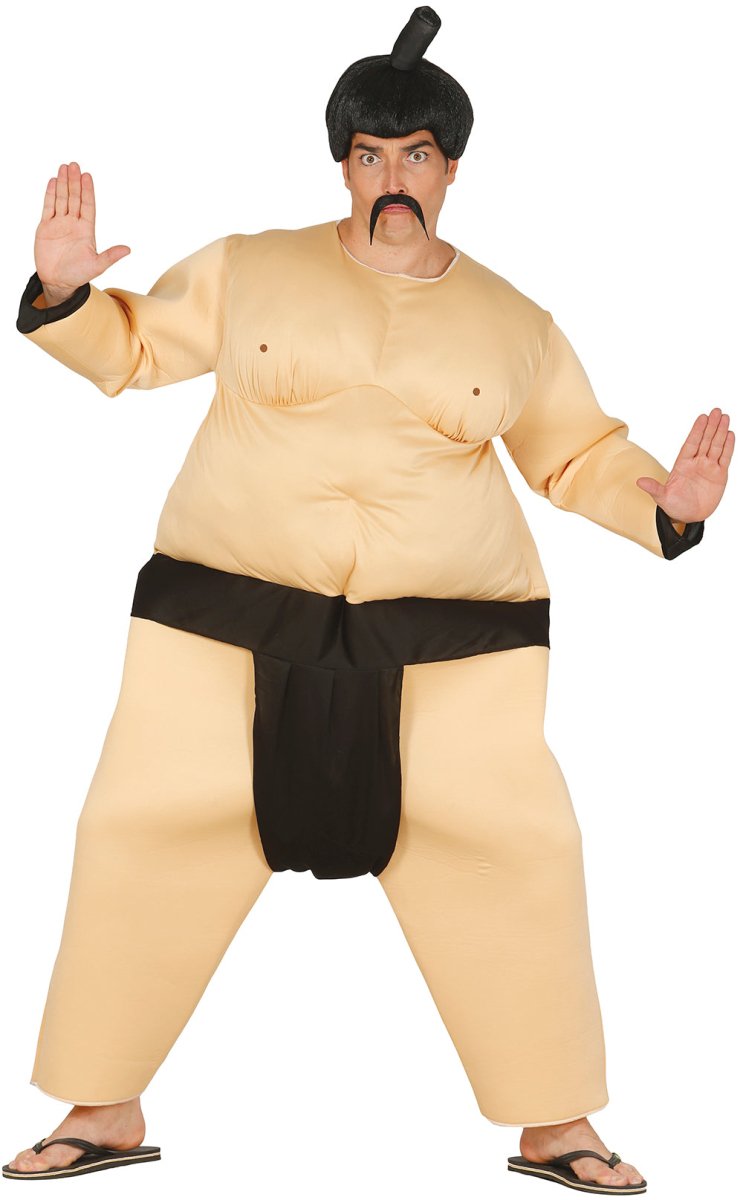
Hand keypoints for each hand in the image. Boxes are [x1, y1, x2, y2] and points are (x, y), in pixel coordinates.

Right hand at [34, 162, 130, 292]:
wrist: (58, 282)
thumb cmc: (78, 275)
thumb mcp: (97, 266)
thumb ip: (110, 256)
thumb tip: (128, 250)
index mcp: (86, 230)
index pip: (88, 206)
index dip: (87, 191)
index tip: (87, 176)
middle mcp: (73, 224)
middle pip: (74, 198)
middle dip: (74, 182)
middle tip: (74, 165)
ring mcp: (59, 224)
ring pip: (61, 199)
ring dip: (62, 183)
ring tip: (64, 168)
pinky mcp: (46, 227)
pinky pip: (48, 207)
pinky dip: (50, 195)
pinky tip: (52, 181)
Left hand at [635, 408, 734, 521]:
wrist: (688, 516)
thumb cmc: (674, 506)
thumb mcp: (662, 498)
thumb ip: (654, 488)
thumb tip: (639, 482)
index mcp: (682, 464)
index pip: (691, 443)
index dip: (697, 430)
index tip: (702, 417)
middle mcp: (696, 463)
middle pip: (705, 441)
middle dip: (711, 426)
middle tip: (717, 411)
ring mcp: (708, 468)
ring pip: (716, 446)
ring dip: (721, 432)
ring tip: (725, 417)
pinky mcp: (719, 475)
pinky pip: (725, 458)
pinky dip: (728, 447)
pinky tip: (730, 434)